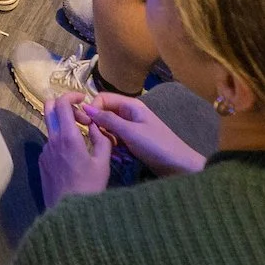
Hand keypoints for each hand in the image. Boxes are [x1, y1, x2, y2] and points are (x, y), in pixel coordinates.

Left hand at [40, 95, 115, 207]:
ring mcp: (44, 151)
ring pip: (51, 127)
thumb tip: (95, 125)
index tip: (83, 99)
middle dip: (65, 105)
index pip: (62, 103)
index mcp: (67, 136)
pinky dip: (61, 140)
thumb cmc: (90, 187)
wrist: (69, 213)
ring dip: (64, 125)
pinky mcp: (42, 162)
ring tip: (82, 139)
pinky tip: (74, 156)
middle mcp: (52, 140)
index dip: (71, 95)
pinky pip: (50, 143)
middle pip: (49, 108)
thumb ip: (101, 138)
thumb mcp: (103, 162)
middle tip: (81, 117)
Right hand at [77, 92, 206, 178]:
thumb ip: (108, 119)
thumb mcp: (130, 132)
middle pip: (105, 112)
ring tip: (108, 147)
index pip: (102, 98)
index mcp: (130, 105)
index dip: (92, 108)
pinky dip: (112, 144)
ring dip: (105, 136)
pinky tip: (114, 153)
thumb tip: (85, 107)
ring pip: (108, 126)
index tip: (86, 124)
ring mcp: (131, 127)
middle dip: (97, 124)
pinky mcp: (133, 140)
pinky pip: (116, 138)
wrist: (178, 166)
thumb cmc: (156, 146)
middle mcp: (129, 113)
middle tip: (95, 139)